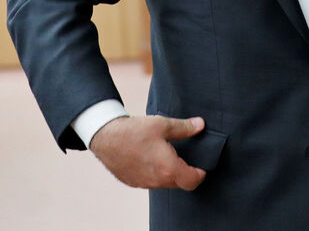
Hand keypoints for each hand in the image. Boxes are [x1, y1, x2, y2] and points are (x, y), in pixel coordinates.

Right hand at [88, 115, 207, 190]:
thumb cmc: (134, 131)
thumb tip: (201, 125)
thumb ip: (185, 127)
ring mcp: (144, 183)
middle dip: (186, 173)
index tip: (202, 165)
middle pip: (180, 183)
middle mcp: (157, 180)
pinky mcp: (133, 182)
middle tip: (186, 157)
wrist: (106, 137)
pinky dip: (156, 174)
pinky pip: (151, 182)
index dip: (200, 174)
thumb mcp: (163, 124)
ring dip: (170, 173)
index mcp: (168, 168)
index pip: (193, 181)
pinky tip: (152, 158)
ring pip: (165, 183)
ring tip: (168, 155)